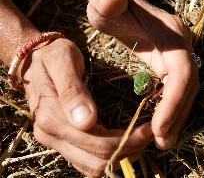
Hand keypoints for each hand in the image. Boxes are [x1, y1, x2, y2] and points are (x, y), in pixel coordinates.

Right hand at [21, 38, 152, 176]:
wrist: (35, 63)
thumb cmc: (53, 56)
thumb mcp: (62, 60)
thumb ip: (72, 89)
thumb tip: (85, 121)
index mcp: (52, 117)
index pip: (97, 143)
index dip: (126, 141)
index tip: (148, 129)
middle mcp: (51, 136)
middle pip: (96, 161)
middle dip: (127, 151)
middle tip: (149, 135)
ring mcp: (56, 142)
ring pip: (92, 167)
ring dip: (120, 158)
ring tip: (140, 140)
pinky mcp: (62, 142)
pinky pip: (87, 161)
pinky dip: (109, 157)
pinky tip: (124, 142)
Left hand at [87, 0, 199, 148]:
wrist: (119, 1)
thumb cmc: (110, 2)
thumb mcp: (105, 0)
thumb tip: (111, 1)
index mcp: (170, 32)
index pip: (181, 71)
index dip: (174, 101)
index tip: (158, 128)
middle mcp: (180, 46)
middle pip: (188, 86)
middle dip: (177, 115)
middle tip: (162, 143)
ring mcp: (177, 56)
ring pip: (185, 92)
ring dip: (176, 118)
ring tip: (162, 142)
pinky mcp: (169, 65)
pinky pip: (175, 91)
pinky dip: (170, 110)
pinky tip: (159, 126)